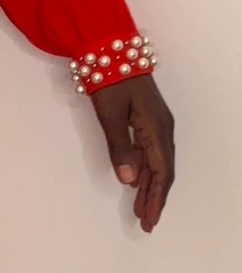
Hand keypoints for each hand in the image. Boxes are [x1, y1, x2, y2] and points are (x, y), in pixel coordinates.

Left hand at [90, 76, 174, 232]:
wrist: (111, 50)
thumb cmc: (110, 80)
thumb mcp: (111, 116)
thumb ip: (120, 148)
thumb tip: (129, 181)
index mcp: (157, 130)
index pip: (161, 174)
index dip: (156, 199)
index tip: (149, 221)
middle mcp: (161, 129)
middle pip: (162, 172)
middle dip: (154, 198)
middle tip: (146, 223)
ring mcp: (155, 123)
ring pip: (155, 163)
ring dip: (148, 186)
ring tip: (140, 209)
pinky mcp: (146, 118)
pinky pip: (149, 151)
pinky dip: (144, 169)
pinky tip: (136, 181)